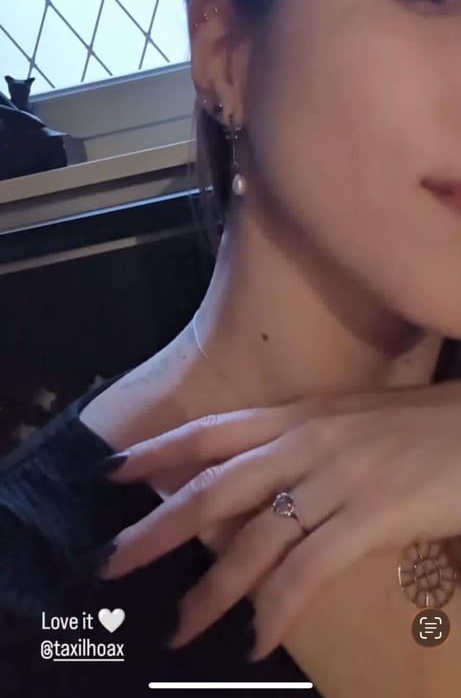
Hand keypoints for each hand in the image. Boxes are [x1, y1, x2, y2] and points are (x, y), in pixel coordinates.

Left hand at [97, 380, 460, 659]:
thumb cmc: (428, 426)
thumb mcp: (355, 424)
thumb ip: (306, 449)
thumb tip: (262, 490)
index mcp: (300, 414)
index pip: (213, 431)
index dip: (159, 450)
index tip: (111, 472)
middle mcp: (306, 440)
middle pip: (215, 488)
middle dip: (158, 528)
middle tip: (112, 562)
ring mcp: (336, 477)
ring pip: (253, 538)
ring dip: (211, 589)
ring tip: (179, 627)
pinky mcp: (369, 515)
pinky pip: (307, 570)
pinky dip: (277, 611)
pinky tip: (256, 640)